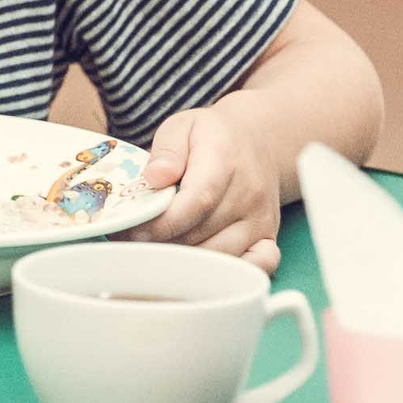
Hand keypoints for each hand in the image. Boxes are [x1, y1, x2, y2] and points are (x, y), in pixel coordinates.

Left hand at [127, 102, 282, 271]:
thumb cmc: (213, 137)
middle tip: (133, 243)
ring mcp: (261, 219)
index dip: (162, 223)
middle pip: (202, 234)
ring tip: (157, 251)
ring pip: (220, 256)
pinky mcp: (269, 237)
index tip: (134, 230)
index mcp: (225, 161)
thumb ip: (166, 150)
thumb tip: (154, 178)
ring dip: (184, 261)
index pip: (195, 202)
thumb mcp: (183, 126)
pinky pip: (257, 267)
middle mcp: (249, 193)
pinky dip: (230, 275)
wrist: (258, 142)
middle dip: (162, 244)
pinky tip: (202, 270)